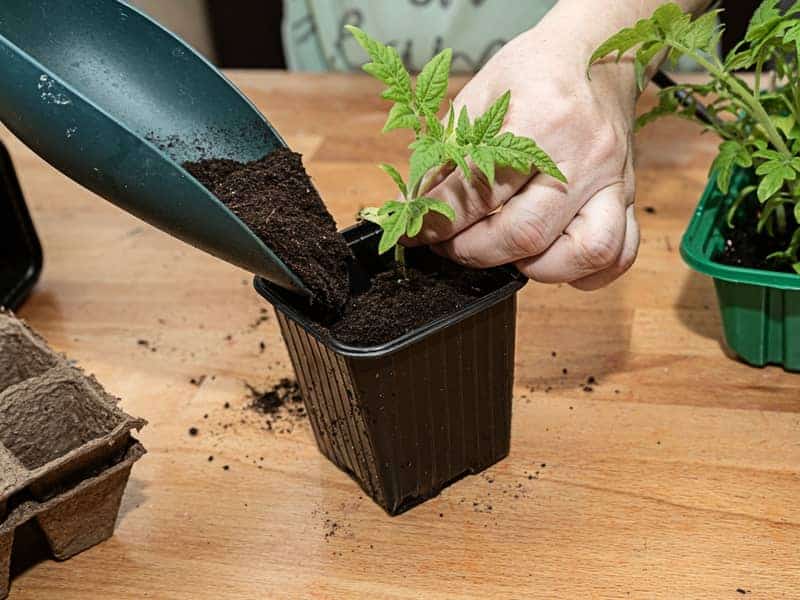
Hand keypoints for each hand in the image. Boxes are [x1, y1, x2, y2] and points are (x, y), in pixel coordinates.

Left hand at [406, 17, 639, 289]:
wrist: (599, 55)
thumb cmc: (535, 73)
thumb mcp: (480, 96)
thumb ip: (450, 154)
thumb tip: (421, 205)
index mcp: (544, 119)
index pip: (480, 190)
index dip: (439, 220)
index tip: (418, 232)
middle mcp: (586, 155)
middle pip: (527, 233)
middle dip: (475, 251)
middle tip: (451, 246)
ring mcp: (614, 181)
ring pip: (585, 253)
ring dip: (533, 267)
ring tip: (505, 252)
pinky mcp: (628, 198)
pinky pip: (619, 254)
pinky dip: (583, 272)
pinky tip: (550, 258)